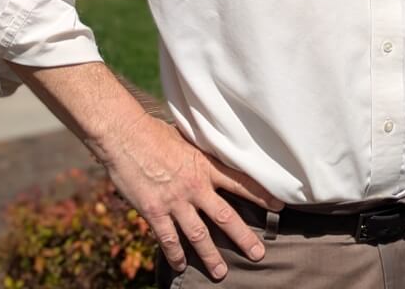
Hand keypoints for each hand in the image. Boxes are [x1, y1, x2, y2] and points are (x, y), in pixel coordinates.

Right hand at [96, 112, 283, 279]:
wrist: (125, 135)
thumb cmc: (156, 132)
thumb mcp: (188, 137)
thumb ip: (203, 151)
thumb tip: (217, 148)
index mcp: (206, 166)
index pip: (241, 183)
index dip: (262, 195)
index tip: (280, 206)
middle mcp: (195, 186)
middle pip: (225, 217)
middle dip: (244, 238)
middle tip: (259, 254)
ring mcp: (174, 201)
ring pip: (198, 235)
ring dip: (211, 256)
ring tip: (221, 273)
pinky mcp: (153, 211)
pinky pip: (168, 239)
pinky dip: (175, 254)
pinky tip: (180, 266)